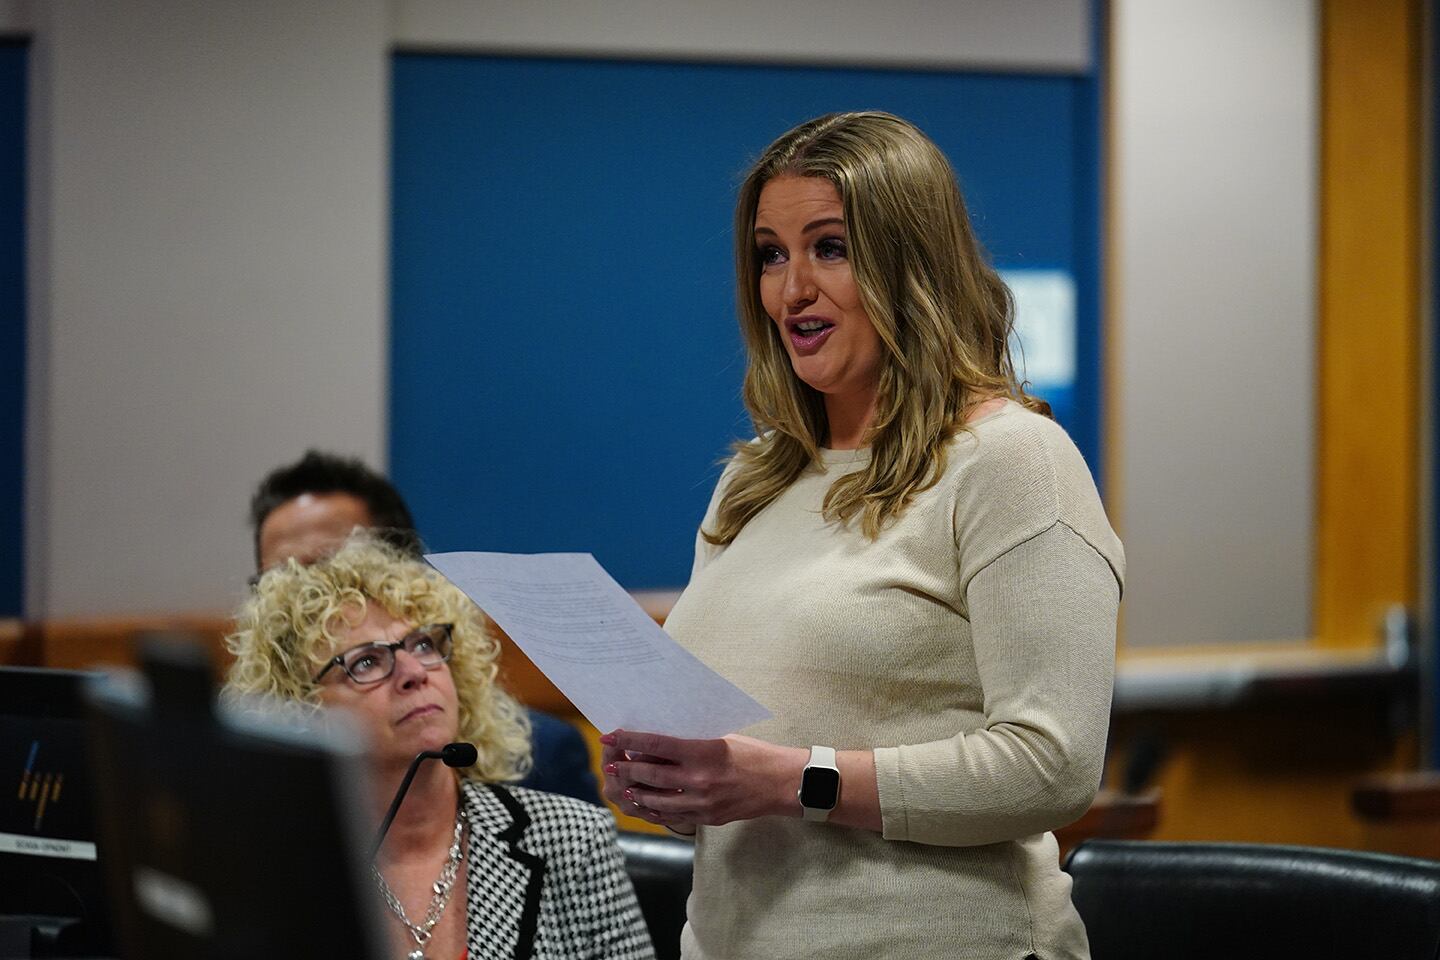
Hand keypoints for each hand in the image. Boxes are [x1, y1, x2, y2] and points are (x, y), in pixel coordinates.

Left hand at [600, 730, 807, 830]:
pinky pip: (672, 816)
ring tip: (623, 783)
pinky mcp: (706, 818)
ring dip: (635, 791)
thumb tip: (656, 741)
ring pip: (655, 800)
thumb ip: (690, 742)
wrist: (780, 784)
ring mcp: (701, 803)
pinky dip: (654, 809)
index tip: (610, 734)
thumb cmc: (753, 754)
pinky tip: (645, 802)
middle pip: (649, 775)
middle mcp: (699, 779)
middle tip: (609, 762)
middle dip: (624, 767)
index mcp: (703, 752)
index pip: (655, 745)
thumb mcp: (720, 738)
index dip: (628, 740)